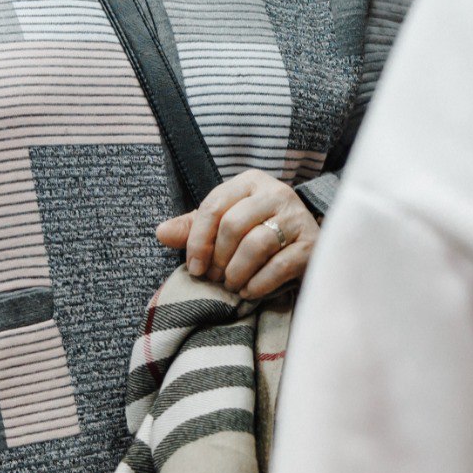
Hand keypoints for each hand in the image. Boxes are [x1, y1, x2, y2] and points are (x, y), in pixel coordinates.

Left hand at [156, 170, 316, 297]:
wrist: (307, 246)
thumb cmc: (259, 233)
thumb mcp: (225, 225)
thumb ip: (193, 228)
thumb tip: (161, 232)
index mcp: (250, 182)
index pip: (214, 206)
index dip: (198, 240)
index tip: (194, 268)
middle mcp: (276, 192)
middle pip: (233, 225)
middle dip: (218, 258)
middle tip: (216, 278)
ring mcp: (297, 216)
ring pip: (256, 244)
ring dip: (236, 272)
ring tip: (232, 284)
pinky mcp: (311, 244)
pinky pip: (278, 266)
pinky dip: (257, 284)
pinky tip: (249, 290)